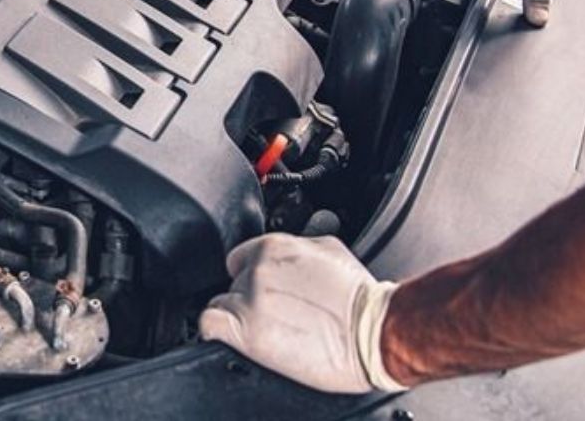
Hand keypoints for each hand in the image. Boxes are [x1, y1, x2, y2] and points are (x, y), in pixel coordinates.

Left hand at [197, 234, 404, 393]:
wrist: (375, 332)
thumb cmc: (361, 298)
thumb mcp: (331, 250)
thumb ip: (296, 245)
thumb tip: (287, 250)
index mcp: (274, 246)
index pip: (238, 258)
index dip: (249, 276)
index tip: (263, 291)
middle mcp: (258, 270)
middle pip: (232, 283)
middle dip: (250, 298)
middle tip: (277, 314)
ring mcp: (250, 300)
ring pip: (222, 304)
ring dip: (239, 317)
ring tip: (271, 329)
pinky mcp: (248, 333)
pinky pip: (210, 325)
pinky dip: (218, 332)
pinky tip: (239, 339)